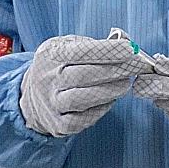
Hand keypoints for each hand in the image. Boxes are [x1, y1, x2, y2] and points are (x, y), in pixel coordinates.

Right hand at [18, 35, 152, 137]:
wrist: (31, 95)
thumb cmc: (59, 66)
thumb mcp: (67, 46)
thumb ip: (93, 45)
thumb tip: (126, 43)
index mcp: (51, 55)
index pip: (79, 52)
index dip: (106, 51)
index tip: (130, 49)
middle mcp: (47, 80)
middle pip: (83, 75)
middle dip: (115, 70)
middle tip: (137, 66)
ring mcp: (51, 104)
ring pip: (81, 99)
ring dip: (110, 91)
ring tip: (126, 83)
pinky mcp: (57, 124)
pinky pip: (80, 120)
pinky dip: (100, 110)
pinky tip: (111, 100)